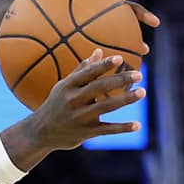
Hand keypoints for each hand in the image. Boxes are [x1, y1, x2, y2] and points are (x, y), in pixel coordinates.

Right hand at [14, 50, 144, 165]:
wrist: (40, 132)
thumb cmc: (56, 104)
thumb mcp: (64, 86)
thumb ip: (82, 70)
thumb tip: (99, 51)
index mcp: (69, 86)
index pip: (89, 73)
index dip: (104, 65)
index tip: (120, 58)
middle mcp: (73, 100)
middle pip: (100, 87)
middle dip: (120, 80)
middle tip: (139, 74)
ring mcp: (80, 117)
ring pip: (106, 106)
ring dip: (126, 99)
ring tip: (142, 92)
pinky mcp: (85, 132)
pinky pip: (107, 129)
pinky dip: (122, 127)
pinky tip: (137, 125)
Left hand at [59, 0, 159, 50]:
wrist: (56, 20)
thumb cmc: (59, 0)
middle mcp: (110, 7)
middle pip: (130, 10)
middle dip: (144, 16)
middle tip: (156, 22)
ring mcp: (108, 23)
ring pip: (126, 30)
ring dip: (137, 39)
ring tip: (145, 50)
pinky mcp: (102, 36)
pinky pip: (113, 45)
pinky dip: (118, 53)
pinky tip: (123, 65)